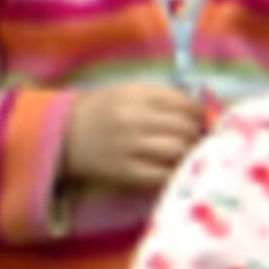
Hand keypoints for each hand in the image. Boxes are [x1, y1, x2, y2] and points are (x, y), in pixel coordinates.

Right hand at [62, 80, 208, 190]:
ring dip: (191, 154)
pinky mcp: (126, 172)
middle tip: (196, 140)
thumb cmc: (103, 112)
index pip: (186, 104)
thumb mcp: (128, 93)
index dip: (200, 115)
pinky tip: (176, 170)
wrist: (63, 135)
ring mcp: (129, 147)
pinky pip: (164, 175)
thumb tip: (204, 113)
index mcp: (137, 95)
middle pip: (186, 129)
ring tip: (188, 154)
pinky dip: (176, 173)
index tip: (200, 121)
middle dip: (197, 135)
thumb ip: (163, 98)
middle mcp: (134, 119)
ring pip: (180, 151)